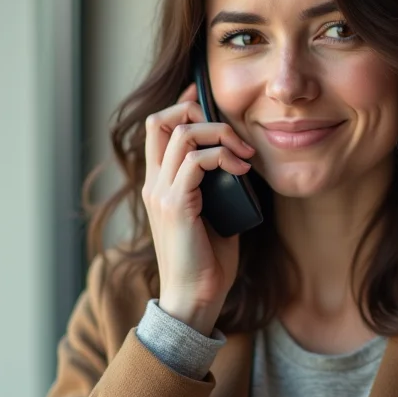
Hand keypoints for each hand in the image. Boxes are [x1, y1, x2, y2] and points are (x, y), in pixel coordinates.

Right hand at [141, 82, 255, 332]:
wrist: (194, 298)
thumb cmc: (207, 259)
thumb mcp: (213, 211)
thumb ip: (216, 184)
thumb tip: (239, 160)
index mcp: (159, 183)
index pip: (158, 127)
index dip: (181, 104)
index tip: (207, 98)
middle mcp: (154, 183)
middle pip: (161, 120)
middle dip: (198, 111)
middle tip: (232, 133)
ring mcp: (161, 193)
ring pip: (182, 134)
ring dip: (219, 134)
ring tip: (242, 155)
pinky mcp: (176, 205)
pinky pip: (194, 160)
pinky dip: (222, 156)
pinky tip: (241, 169)